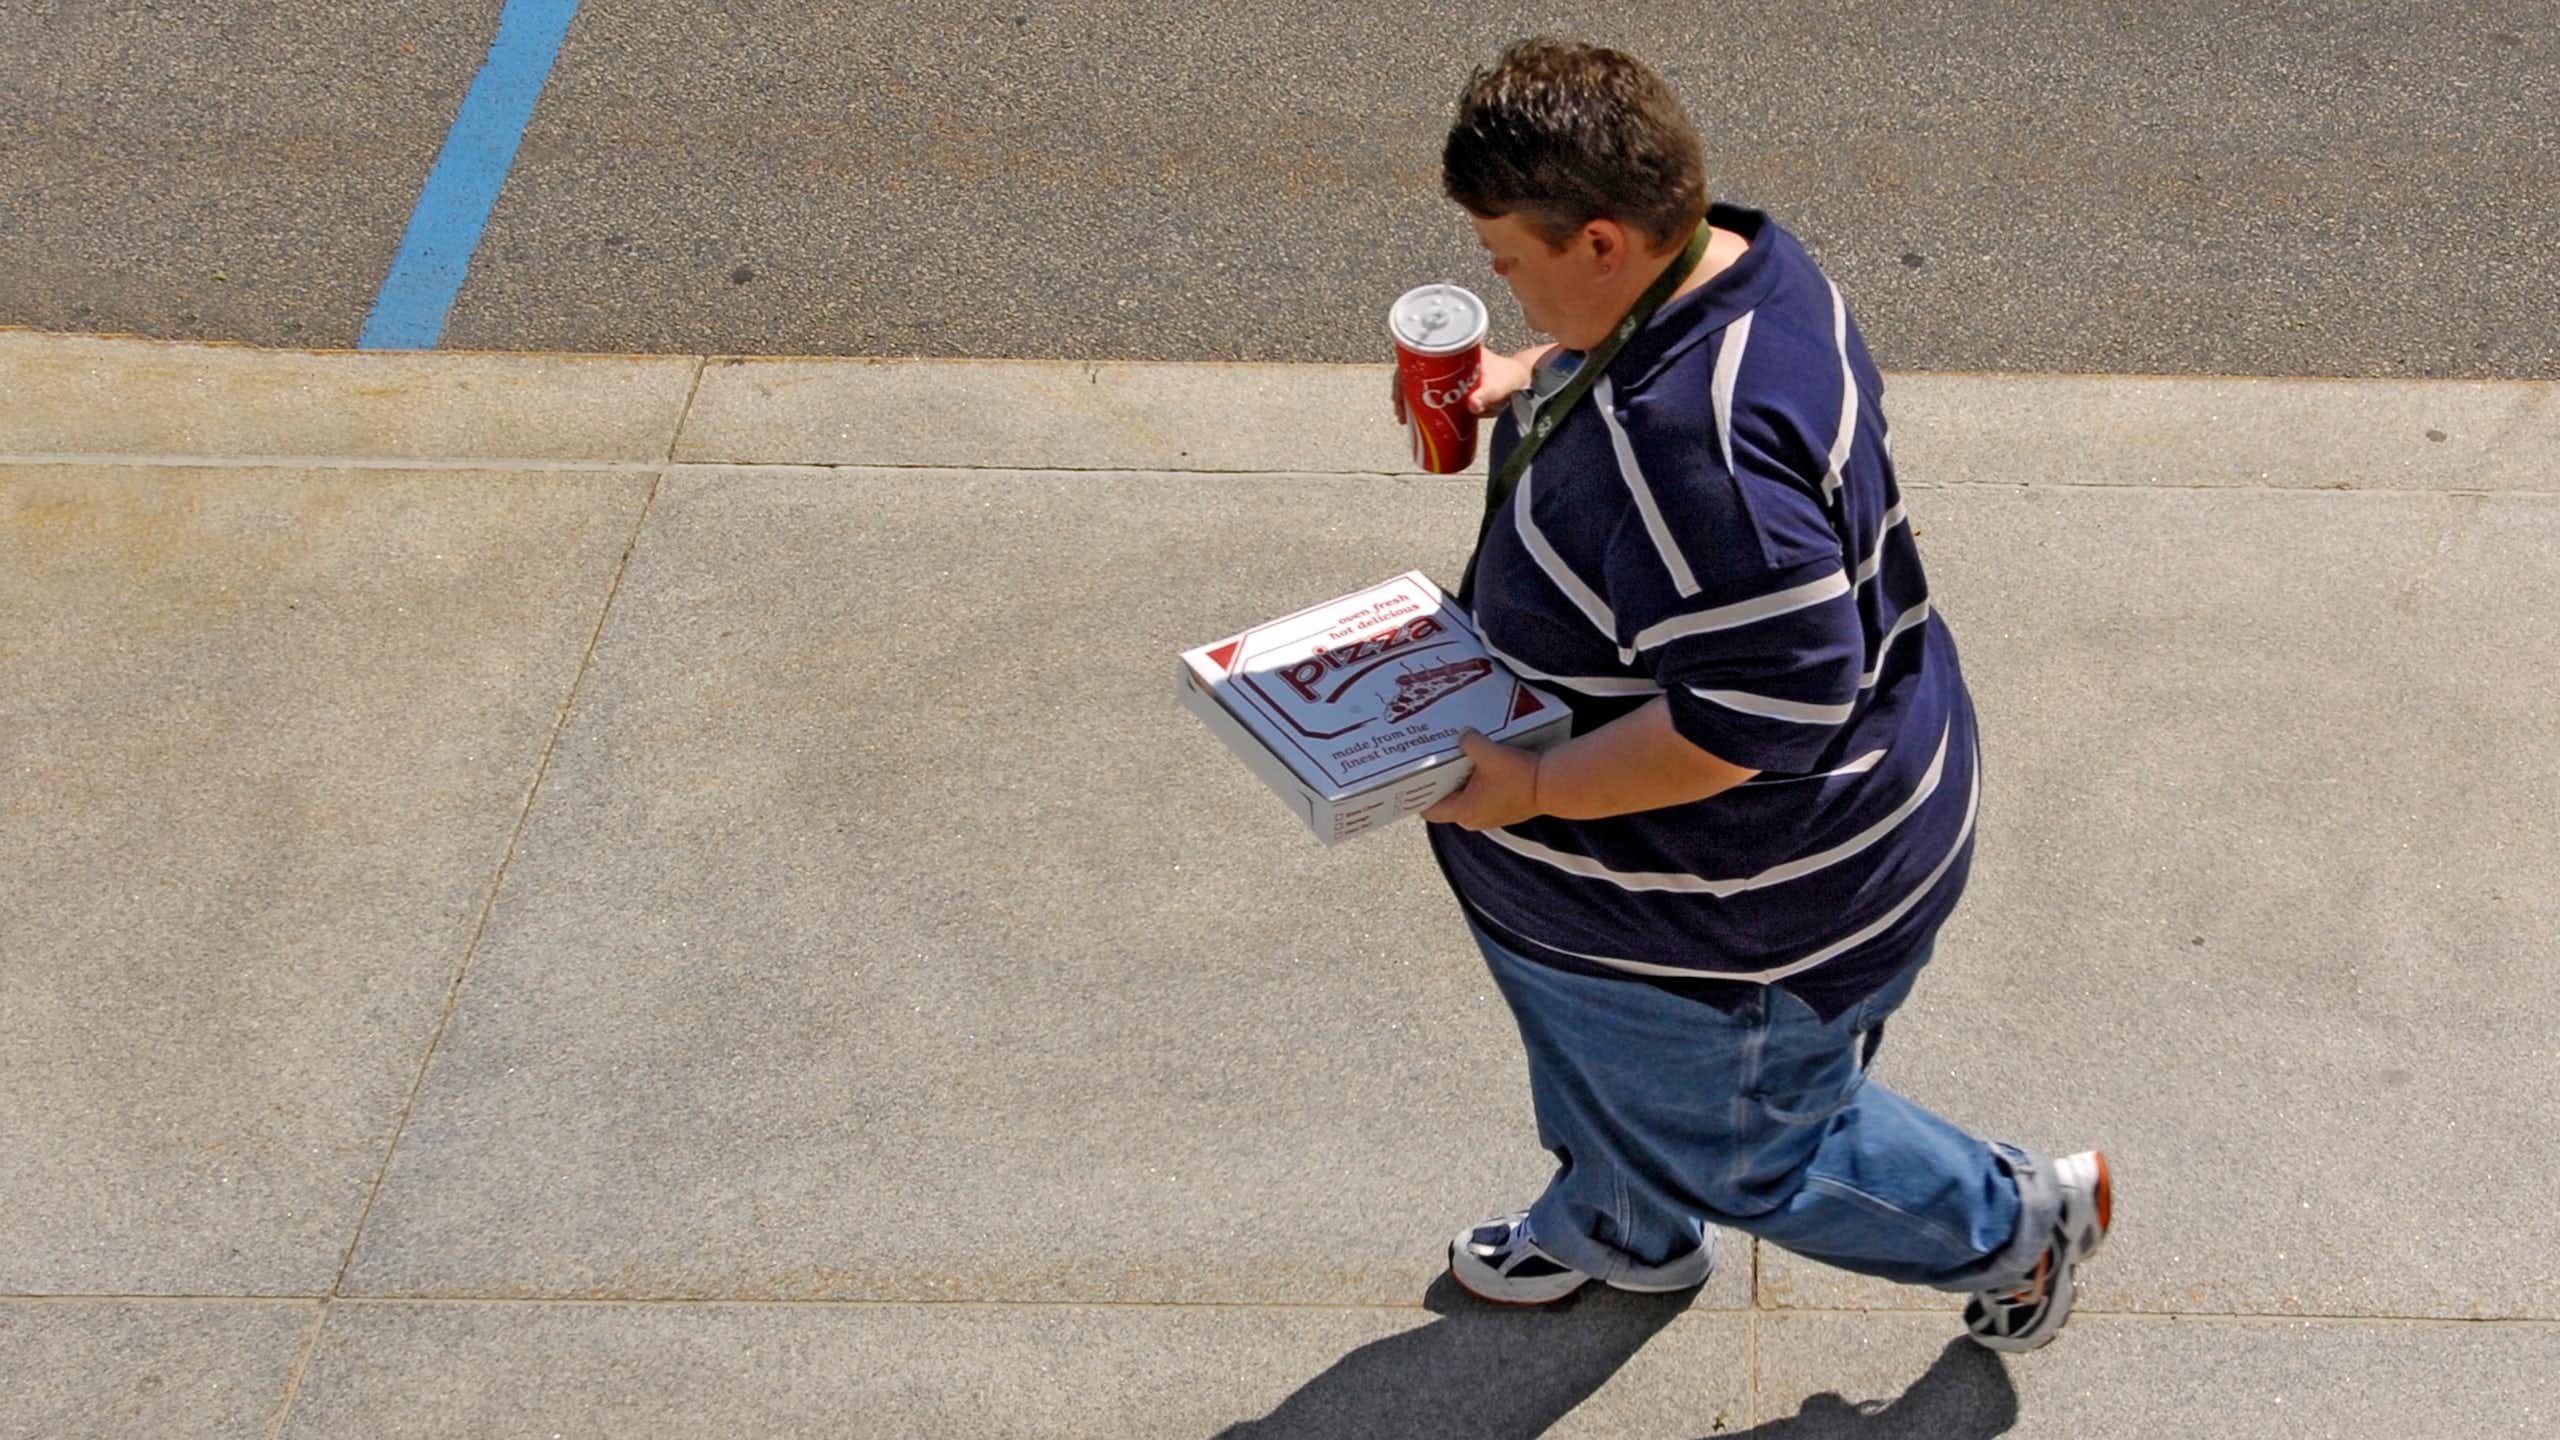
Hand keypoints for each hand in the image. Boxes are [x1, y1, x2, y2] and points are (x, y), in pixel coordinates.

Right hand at [1387, 345, 1548, 423]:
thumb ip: (1489, 394)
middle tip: (1400, 412)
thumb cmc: (1511, 378)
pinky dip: (1417, 404)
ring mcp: (1447, 372)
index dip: (1403, 370)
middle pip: (1412, 369)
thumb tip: (1472, 406)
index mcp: (1454, 347)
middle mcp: (1446, 357)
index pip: (1419, 352)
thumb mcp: (1500, 385)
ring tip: (1404, 419)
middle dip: (1401, 390)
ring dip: (1406, 398)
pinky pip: (1427, 392)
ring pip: (1417, 382)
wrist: (1522, 382)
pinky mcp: (1450, 385)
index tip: (1399, 389)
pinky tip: (1411, 419)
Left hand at [1421, 729, 1543, 829]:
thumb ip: (1469, 742)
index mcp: (1464, 812)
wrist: (1553, 784)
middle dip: (1439, 784)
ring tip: (1453, 760)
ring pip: (1464, 798)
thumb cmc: (1520, 774)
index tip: (1410, 779)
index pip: (1429, 810)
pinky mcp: (1504, 808)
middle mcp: (1474, 819)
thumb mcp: (1488, 753)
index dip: (1418, 795)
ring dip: (1459, 782)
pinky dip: (1476, 783)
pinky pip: (1481, 796)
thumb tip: (1463, 735)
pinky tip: (1478, 765)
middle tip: (1430, 763)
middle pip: (1446, 802)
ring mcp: (1490, 816)